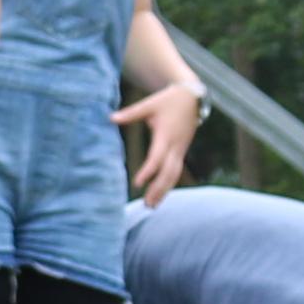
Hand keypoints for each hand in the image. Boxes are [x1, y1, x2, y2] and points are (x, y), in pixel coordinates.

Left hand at [119, 77, 201, 203]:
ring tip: (152, 206)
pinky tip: (159, 195)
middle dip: (159, 188)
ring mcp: (180, 150)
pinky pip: (175, 171)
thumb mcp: (149, 104)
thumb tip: (110, 118)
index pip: (157, 157)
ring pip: (174, 175)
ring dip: (164, 191)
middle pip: (168, 172)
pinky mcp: (181, 152)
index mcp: (166, 135)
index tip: (138, 183)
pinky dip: (168, 184)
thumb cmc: (168, 100)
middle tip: (147, 204)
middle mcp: (176, 146)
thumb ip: (131, 113)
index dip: (148, 171)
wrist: (192, 98)